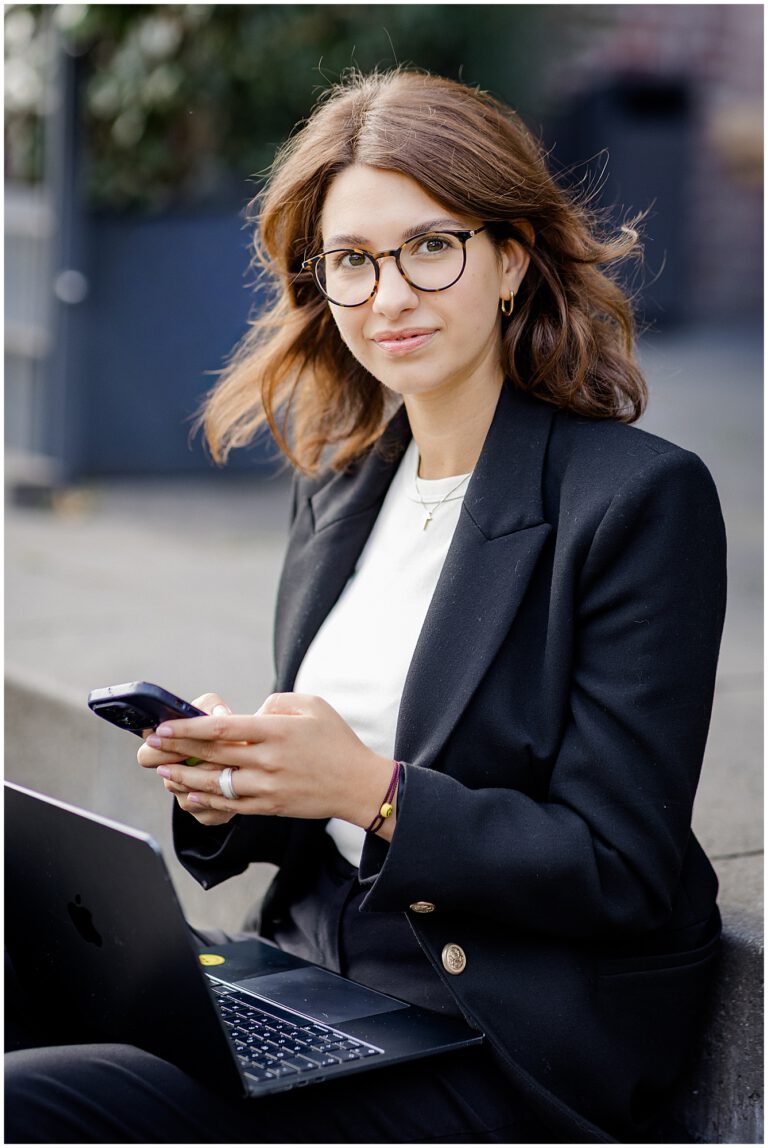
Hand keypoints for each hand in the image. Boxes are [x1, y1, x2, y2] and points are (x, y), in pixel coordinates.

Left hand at [141, 693, 397, 836]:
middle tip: (152, 743)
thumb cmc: (337, 740)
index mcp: (277, 731)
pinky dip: (206, 799)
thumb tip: (250, 713)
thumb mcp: (313, 705)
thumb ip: (277, 702)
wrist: (358, 785)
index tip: (166, 725)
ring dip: (185, 777)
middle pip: (213, 755)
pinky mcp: (270, 806)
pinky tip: (190, 793)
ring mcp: (268, 786)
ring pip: (216, 784)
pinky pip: (230, 805)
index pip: (223, 728)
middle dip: (178, 749)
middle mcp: (269, 760)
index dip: (189, 728)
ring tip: (164, 770)